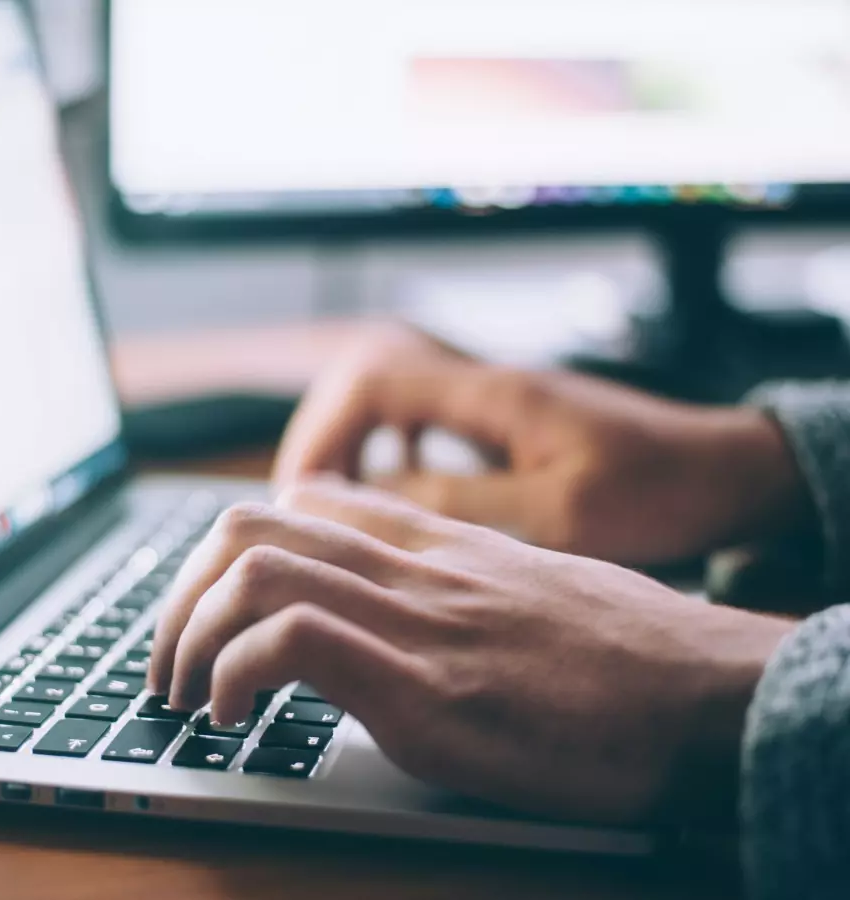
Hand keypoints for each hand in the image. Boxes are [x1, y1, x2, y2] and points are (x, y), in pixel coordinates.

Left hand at [149, 479, 792, 824]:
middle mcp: (413, 567)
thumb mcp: (530, 591)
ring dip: (187, 634)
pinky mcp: (425, 688)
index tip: (209, 608)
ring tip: (184, 695)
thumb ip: (455, 584)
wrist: (711, 695)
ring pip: (252, 568)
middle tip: (168, 661)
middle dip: (179, 593)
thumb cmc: (629, 658)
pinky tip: (231, 717)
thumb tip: (400, 611)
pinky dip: (233, 673)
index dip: (229, 550)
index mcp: (435, 545)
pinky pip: (290, 640)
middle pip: (250, 525)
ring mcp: (415, 620)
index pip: (302, 502)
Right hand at [273, 323, 809, 566]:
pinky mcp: (506, 420)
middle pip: (366, 378)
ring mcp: (494, 399)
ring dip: (352, 442)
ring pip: (390, 398)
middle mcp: (485, 384)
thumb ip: (459, 501)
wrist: (724, 471)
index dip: (323, 432)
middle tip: (301, 501)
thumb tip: (369, 498)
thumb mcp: (557, 513)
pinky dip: (389, 448)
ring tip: (331, 499)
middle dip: (323, 436)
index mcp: (493, 394)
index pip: (373, 380)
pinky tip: (389, 488)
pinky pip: (422, 419)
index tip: (303, 492)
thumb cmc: (656, 491)